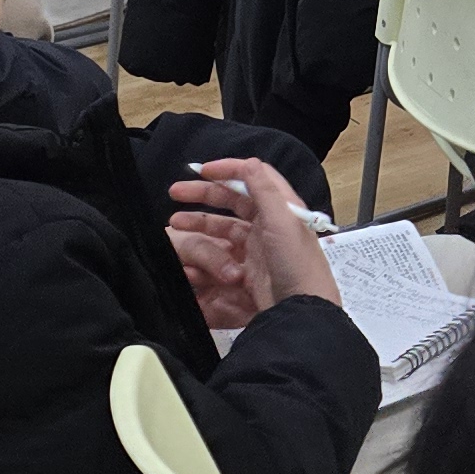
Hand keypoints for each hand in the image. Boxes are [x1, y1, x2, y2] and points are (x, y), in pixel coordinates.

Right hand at [169, 159, 340, 316]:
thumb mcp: (283, 222)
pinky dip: (203, 249)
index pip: (253, 178)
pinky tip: (188, 249)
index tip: (202, 170)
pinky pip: (220, 254)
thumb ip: (265, 191)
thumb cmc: (296, 263)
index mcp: (280, 208)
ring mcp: (256, 249)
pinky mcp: (246, 272)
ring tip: (174, 225)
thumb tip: (248, 162)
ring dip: (198, 223)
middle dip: (204, 194)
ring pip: (222, 228)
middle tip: (174, 192)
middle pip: (232, 201)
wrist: (300, 312)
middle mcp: (268, 225)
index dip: (228, 170)